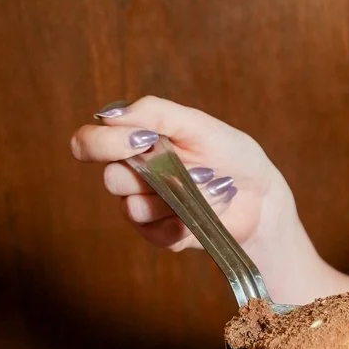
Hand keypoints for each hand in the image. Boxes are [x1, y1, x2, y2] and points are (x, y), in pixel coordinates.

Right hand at [69, 95, 301, 265]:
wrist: (260, 195)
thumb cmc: (230, 153)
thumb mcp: (197, 124)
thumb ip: (154, 113)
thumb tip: (109, 115)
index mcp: (134, 142)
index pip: (88, 143)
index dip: (102, 144)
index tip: (142, 141)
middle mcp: (133, 174)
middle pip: (111, 179)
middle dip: (153, 174)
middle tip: (192, 169)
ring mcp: (144, 206)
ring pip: (135, 208)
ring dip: (179, 197)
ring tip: (210, 188)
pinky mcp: (160, 235)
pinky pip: (155, 234)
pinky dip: (183, 223)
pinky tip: (201, 215)